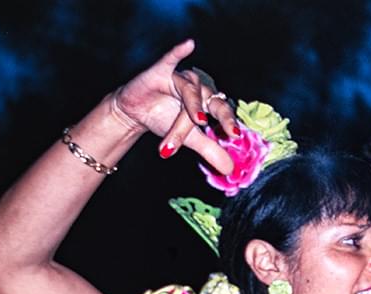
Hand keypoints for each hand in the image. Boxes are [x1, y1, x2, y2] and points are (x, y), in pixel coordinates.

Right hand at [111, 39, 239, 172]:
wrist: (135, 112)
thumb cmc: (166, 120)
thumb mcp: (190, 139)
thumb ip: (210, 150)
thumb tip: (230, 171)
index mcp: (210, 102)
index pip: (224, 112)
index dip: (229, 123)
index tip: (235, 136)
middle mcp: (200, 87)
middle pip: (205, 106)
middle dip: (199, 126)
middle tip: (207, 132)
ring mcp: (182, 78)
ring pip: (188, 95)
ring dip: (182, 119)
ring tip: (178, 137)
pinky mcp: (162, 70)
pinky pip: (171, 59)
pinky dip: (178, 52)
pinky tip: (189, 45)